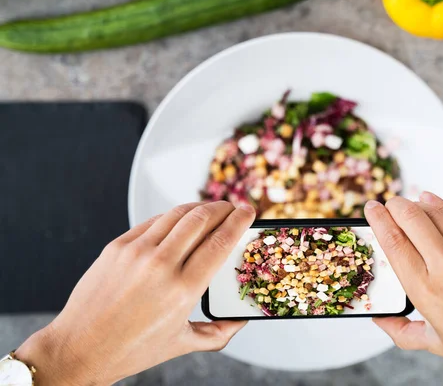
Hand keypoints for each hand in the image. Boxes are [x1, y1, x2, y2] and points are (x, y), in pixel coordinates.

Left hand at [15, 201, 254, 385]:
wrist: (79, 347)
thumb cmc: (129, 349)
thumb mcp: (182, 343)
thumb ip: (218, 332)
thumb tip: (239, 321)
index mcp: (182, 290)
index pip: (220, 242)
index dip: (238, 221)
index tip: (248, 212)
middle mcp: (160, 266)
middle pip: (201, 219)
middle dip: (223, 208)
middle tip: (232, 208)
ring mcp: (136, 252)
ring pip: (177, 214)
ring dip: (199, 207)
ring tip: (210, 210)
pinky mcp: (117, 246)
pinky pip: (152, 221)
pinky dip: (171, 217)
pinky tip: (179, 221)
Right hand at [364, 192, 442, 384]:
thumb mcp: (434, 343)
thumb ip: (400, 331)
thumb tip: (380, 320)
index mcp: (425, 290)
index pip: (393, 242)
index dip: (379, 220)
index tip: (371, 209)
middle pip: (411, 219)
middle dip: (394, 206)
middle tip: (388, 203)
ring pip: (435, 214)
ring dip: (417, 205)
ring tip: (408, 205)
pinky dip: (442, 206)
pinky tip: (431, 201)